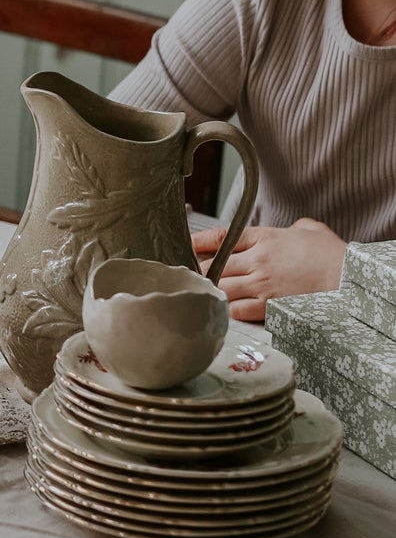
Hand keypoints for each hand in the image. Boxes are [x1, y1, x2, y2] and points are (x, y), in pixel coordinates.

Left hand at [191, 218, 345, 320]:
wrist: (349, 279)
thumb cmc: (332, 254)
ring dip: (212, 291)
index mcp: (264, 238)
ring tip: (205, 293)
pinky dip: (229, 309)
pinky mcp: (270, 305)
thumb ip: (293, 228)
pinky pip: (237, 309)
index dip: (199, 242)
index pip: (221, 238)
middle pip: (213, 266)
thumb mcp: (310, 230)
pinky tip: (226, 308)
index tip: (187, 245)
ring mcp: (262, 284)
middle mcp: (257, 260)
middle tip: (193, 275)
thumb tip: (292, 230)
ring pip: (221, 288)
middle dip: (200, 271)